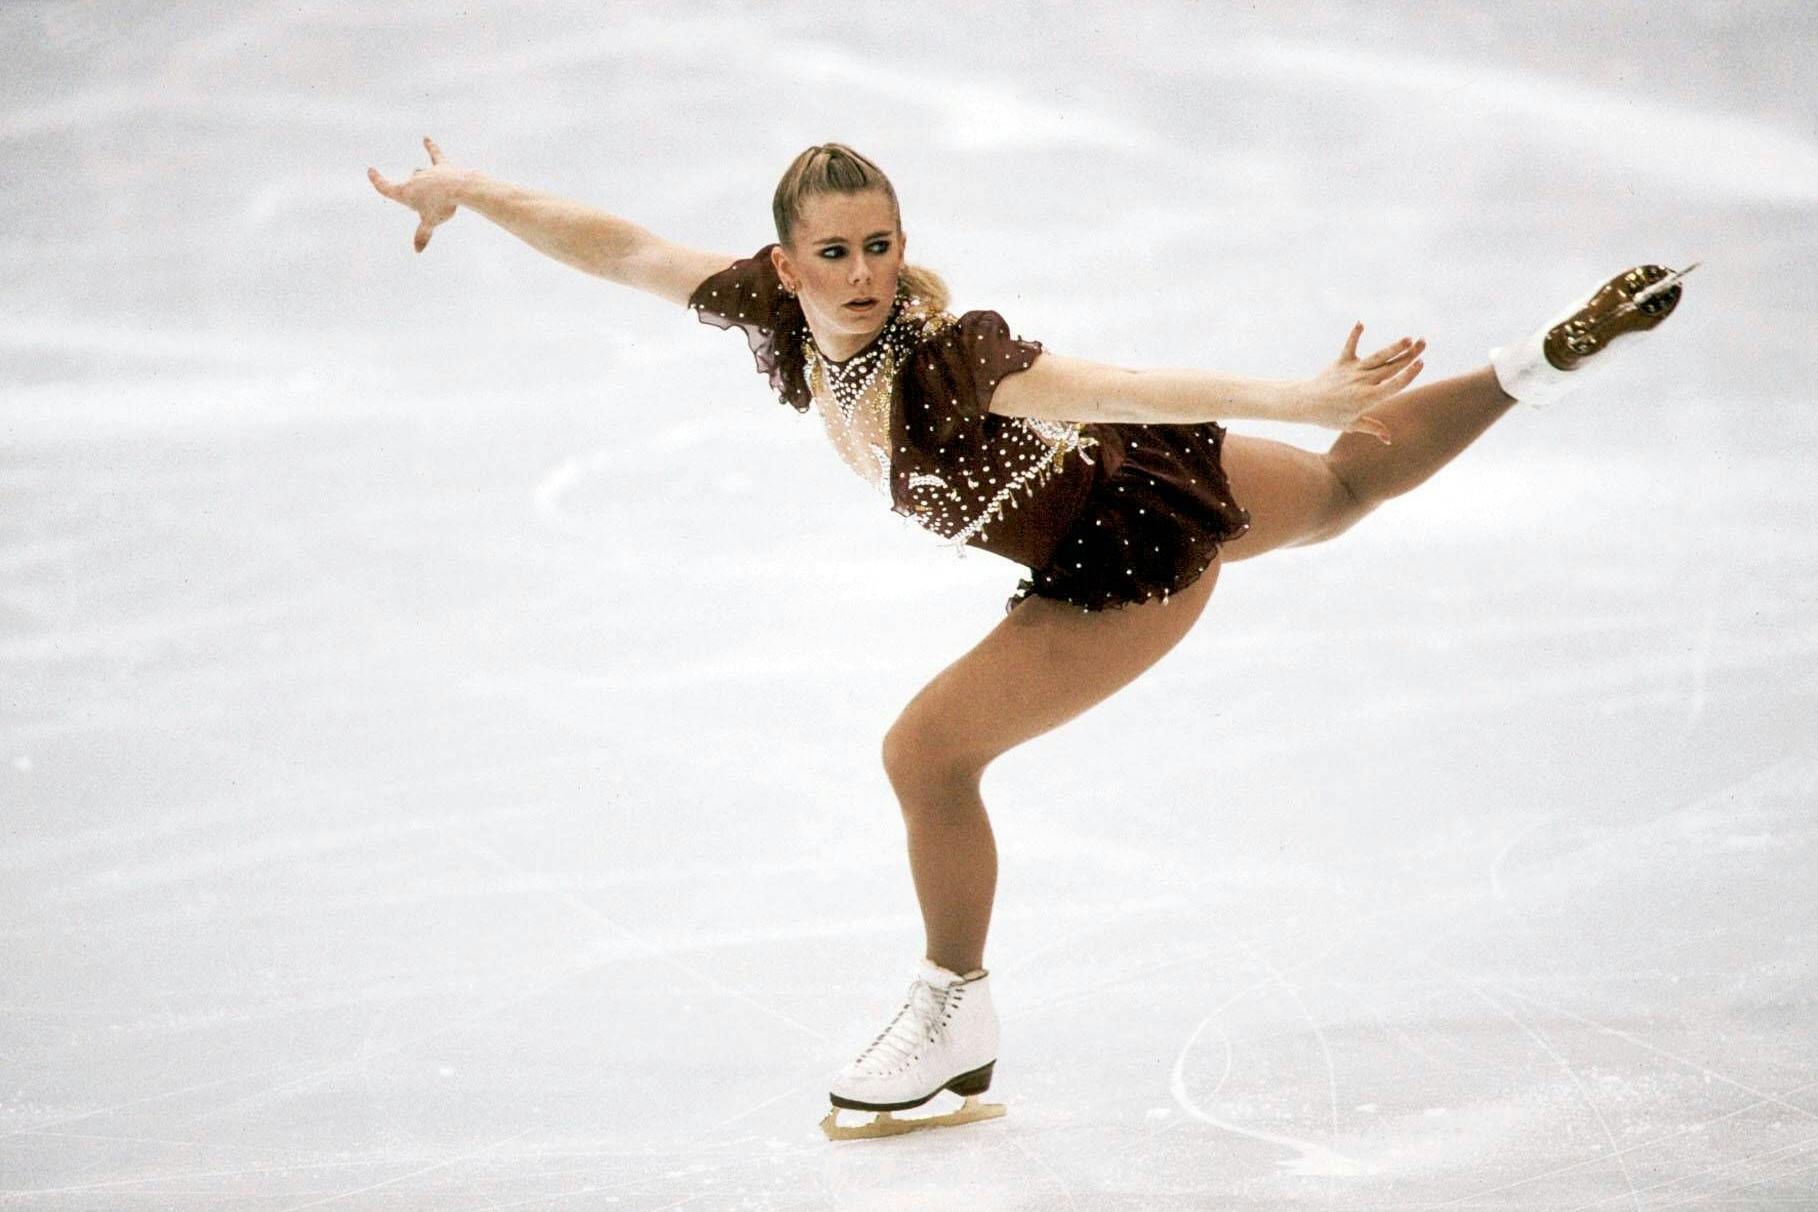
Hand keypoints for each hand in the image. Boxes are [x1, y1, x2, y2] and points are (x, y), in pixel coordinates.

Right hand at [368, 136, 465, 252]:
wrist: (460, 189)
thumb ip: (422, 234)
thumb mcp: (430, 222)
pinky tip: (426, 138)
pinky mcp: (442, 166)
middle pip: (410, 186)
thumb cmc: (442, 206)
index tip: (371, 171)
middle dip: (416, 195)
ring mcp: (427, 172)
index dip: (377, 181)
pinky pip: (434, 154)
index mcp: (405, 193)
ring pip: (420, 173)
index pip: (386, 187)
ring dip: (425, 181)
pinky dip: (430, 147)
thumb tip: (417, 251)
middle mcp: (413, 179)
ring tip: (438, 194)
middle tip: (430, 206)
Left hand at [1301, 323, 1426, 443]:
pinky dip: (1354, 335)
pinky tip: (1360, 323)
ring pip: (1377, 357)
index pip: (1393, 386)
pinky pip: (1349, 346)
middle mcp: (1363, 382)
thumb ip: (1373, 428)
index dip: (1408, 375)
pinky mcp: (1341, 362)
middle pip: (1390, 367)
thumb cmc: (1330, 417)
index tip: (1421, 364)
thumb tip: (1389, 439)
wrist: (1306, 404)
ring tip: (1408, 337)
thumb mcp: (1352, 425)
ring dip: (1393, 346)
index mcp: (1368, 398)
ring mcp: (1352, 371)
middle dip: (1409, 355)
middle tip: (1424, 342)